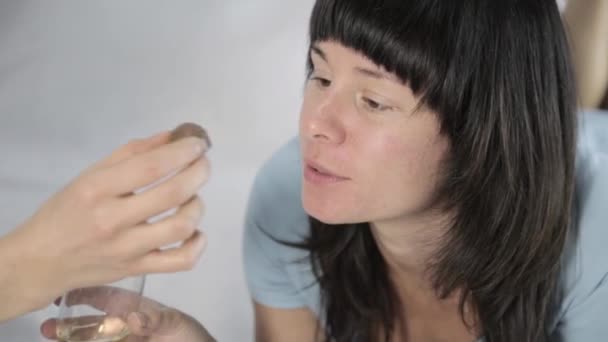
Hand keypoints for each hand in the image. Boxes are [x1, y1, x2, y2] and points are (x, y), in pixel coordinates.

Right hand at [2, 130, 209, 317]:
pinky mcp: (137, 270)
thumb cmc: (67, 212)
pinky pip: (181, 262)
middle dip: (198, 173)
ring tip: (193, 197)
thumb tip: (172, 137)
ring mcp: (127, 249)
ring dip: (197, 206)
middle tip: (202, 164)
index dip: (182, 152)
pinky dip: (197, 245)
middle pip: (173, 194)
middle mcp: (113, 220)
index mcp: (97, 190)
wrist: (42, 261)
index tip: (197, 144)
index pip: (151, 167)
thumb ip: (133, 153)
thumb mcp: (90, 175)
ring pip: (181, 226)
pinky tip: (195, 232)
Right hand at [40, 287, 215, 341]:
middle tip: (48, 326)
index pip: (103, 295)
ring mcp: (121, 339)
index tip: (62, 291)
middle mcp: (122, 323)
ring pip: (92, 337)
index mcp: (133, 308)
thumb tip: (133, 320)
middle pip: (90, 321)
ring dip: (72, 336)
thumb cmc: (187, 333)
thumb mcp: (173, 322)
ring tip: (51, 335)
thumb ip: (153, 320)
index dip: (83, 291)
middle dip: (69, 322)